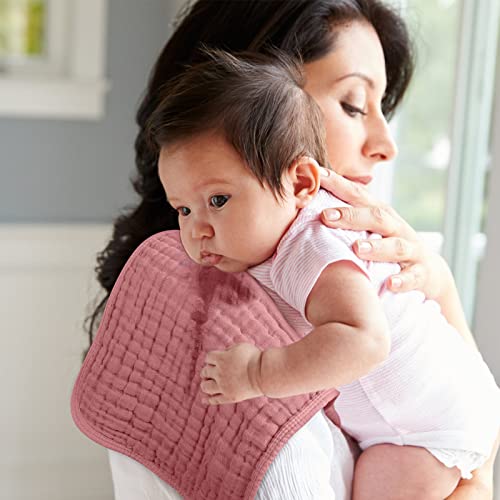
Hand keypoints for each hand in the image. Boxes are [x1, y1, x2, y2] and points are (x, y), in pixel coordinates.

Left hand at [200, 342, 263, 404]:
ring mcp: (223, 386)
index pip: (208, 358)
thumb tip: (222, 354)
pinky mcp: (229, 397)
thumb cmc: (255, 358)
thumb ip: (228, 350)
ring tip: (209, 384)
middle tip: (212, 372)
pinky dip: (208, 399)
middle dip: (207, 371)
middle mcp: (219, 372)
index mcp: (221, 359)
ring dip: (205, 384)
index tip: (217, 360)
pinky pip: (214, 400)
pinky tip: (206, 399)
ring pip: (205, 387)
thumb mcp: (240, 347)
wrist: (264, 374)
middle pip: (204, 372)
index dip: (211, 359)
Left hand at [318, 167, 451, 300]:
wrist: (428, 273)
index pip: (358, 196)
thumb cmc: (388, 246)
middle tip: (325, 216)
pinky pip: (413, 277)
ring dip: (377, 247)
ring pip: (396, 246)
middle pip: (376, 217)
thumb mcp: (371, 229)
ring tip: (357, 248)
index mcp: (380, 215)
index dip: (339, 184)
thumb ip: (347, 219)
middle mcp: (396, 229)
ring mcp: (411, 250)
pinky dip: (402, 280)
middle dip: (351, 216)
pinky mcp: (421, 273)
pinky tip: (390, 284)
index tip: (317, 176)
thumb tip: (309, 207)